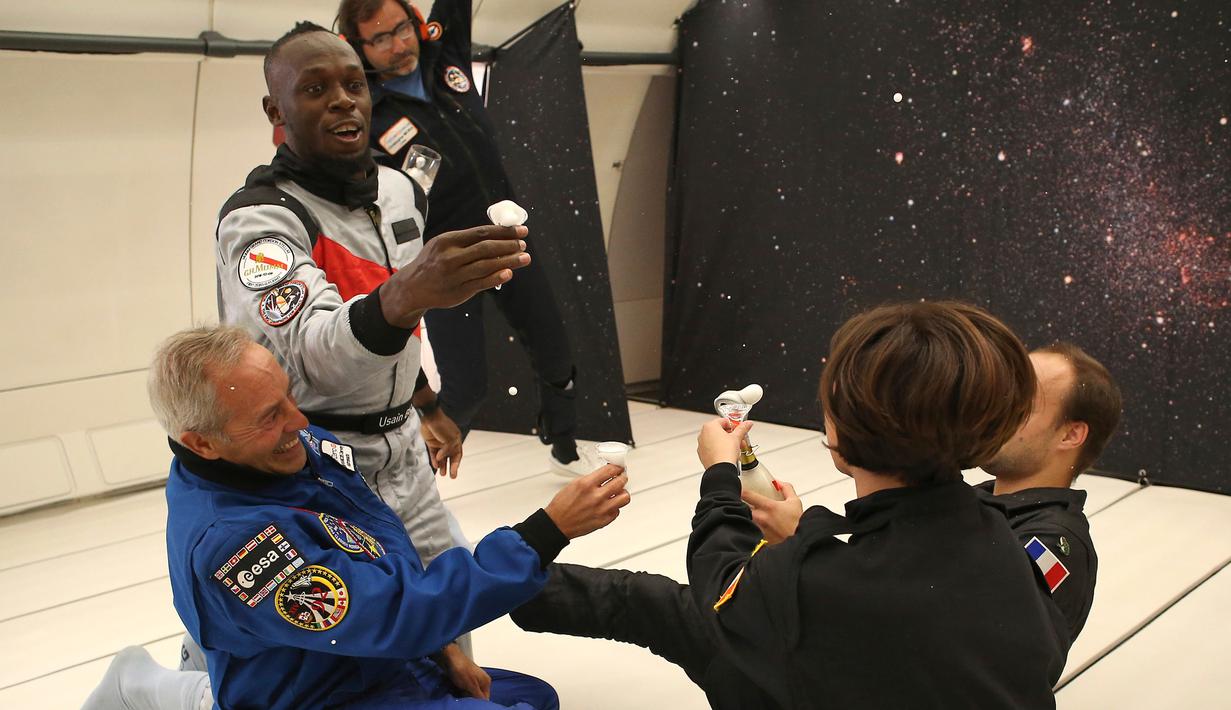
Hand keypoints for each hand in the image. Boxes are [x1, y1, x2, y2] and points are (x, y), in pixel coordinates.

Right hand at [381, 225, 530, 326]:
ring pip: (486, 265)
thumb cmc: (433, 262)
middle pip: (486, 248)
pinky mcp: (459, 291)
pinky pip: (481, 283)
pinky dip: (496, 277)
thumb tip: (498, 236)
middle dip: (508, 245)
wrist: (412, 287)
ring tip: (524, 258)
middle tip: (524, 244)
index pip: (481, 232)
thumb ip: (466, 241)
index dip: (504, 231)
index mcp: (448, 241)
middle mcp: (451, 257)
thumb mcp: (442, 245)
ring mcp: (455, 275)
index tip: (520, 230)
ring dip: (508, 261)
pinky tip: (509, 273)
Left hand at [420, 409, 462, 477]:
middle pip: (450, 457)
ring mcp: (439, 443)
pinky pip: (433, 453)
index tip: (454, 473)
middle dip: (450, 467)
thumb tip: (440, 458)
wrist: (430, 417)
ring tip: (442, 474)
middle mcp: (448, 443)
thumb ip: (447, 450)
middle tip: (451, 476)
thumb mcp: (450, 439)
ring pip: (442, 457)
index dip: (456, 464)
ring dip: (442, 465)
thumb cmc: (442, 426)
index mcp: (456, 440)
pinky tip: (435, 465)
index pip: (458, 455)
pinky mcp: (431, 443)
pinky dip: (434, 460)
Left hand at [437, 643, 490, 699]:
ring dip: (465, 695)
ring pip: (470, 692)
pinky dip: (461, 690)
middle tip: (463, 698)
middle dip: (471, 698)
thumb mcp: (472, 686)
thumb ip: (478, 696)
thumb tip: (484, 702)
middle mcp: (481, 680)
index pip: (485, 698)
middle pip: (478, 695)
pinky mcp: (466, 678)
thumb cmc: (462, 670)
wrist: (451, 657)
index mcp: (486, 682)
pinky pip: (465, 688)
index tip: (469, 703)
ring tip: (459, 694)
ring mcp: (473, 678)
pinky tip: (456, 690)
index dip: (478, 702)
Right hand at [544, 464, 630, 538]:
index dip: (617, 467)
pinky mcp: (604, 520)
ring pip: (625, 497)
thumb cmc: (563, 505)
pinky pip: (618, 510)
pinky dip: (614, 507)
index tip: (618, 468)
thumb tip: (606, 474)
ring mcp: (601, 509)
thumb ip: (592, 479)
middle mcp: (596, 496)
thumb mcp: (574, 484)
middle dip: (622, 477)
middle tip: (621, 477)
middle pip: (621, 482)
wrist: (558, 524)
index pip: (610, 470)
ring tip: (617, 492)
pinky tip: (608, 505)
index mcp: (586, 484)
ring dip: (622, 492)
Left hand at [697, 418, 751, 468]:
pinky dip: (719, 450)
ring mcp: (701, 445)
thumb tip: (747, 423)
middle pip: (720, 431)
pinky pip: (712, 449)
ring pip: (716, 440)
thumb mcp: (737, 437)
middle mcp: (703, 434)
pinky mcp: (702, 454)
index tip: (740, 430)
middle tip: (739, 440)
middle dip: (731, 435)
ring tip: (735, 448)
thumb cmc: (725, 452)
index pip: (724, 421)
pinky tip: (727, 454)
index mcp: (710, 426)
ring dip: (726, 443)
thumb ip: (743, 428)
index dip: (734, 426)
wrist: (720, 469)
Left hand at [742, 480, 802, 543]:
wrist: (801, 541)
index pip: (747, 495)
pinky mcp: (759, 539)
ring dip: (745, 515)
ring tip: (748, 514)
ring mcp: (759, 529)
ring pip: (745, 519)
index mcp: (769, 507)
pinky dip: (750, 527)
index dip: (740, 490)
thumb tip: (777, 482)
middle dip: (740, 504)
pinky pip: (750, 530)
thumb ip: (786, 488)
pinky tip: (753, 526)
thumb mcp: (794, 501)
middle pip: (742, 507)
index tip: (739, 489)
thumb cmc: (799, 523)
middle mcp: (762, 518)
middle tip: (741, 502)